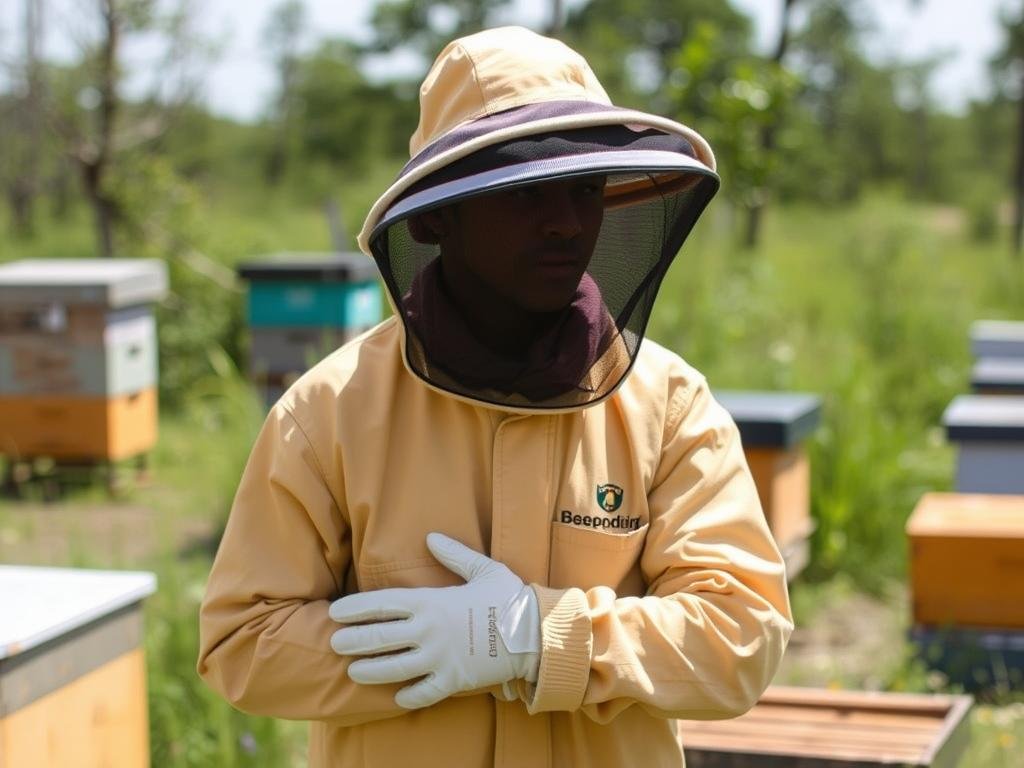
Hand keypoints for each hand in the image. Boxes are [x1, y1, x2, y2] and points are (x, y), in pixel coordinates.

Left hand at [329, 533, 539, 708]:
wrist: (536, 632)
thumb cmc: (509, 598)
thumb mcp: (483, 569)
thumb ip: (454, 554)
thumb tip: (431, 536)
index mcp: (431, 602)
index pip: (381, 604)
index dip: (354, 609)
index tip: (335, 613)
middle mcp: (428, 631)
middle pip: (378, 638)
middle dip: (351, 641)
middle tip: (333, 643)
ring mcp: (439, 658)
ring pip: (392, 669)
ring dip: (369, 671)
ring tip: (353, 671)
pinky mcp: (453, 681)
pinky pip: (423, 693)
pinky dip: (408, 697)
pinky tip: (397, 697)